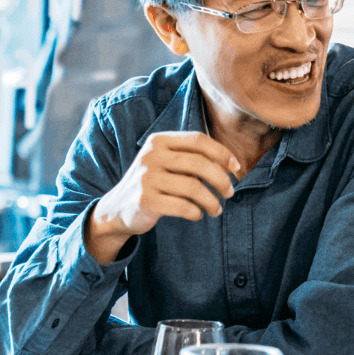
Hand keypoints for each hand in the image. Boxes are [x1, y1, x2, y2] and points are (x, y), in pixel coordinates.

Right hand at [85, 131, 241, 263]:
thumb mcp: (166, 163)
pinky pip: (182, 206)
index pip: (198, 140)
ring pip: (193, 187)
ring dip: (212, 201)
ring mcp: (146, 178)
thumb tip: (230, 164)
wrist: (117, 208)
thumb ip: (192, 158)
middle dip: (221, 179)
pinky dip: (196, 212)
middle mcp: (151, 156)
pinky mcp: (145, 200)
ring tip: (217, 209)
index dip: (222, 153)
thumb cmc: (153, 183)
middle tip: (230, 192)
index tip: (236, 168)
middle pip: (199, 163)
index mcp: (159, 141)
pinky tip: (198, 215)